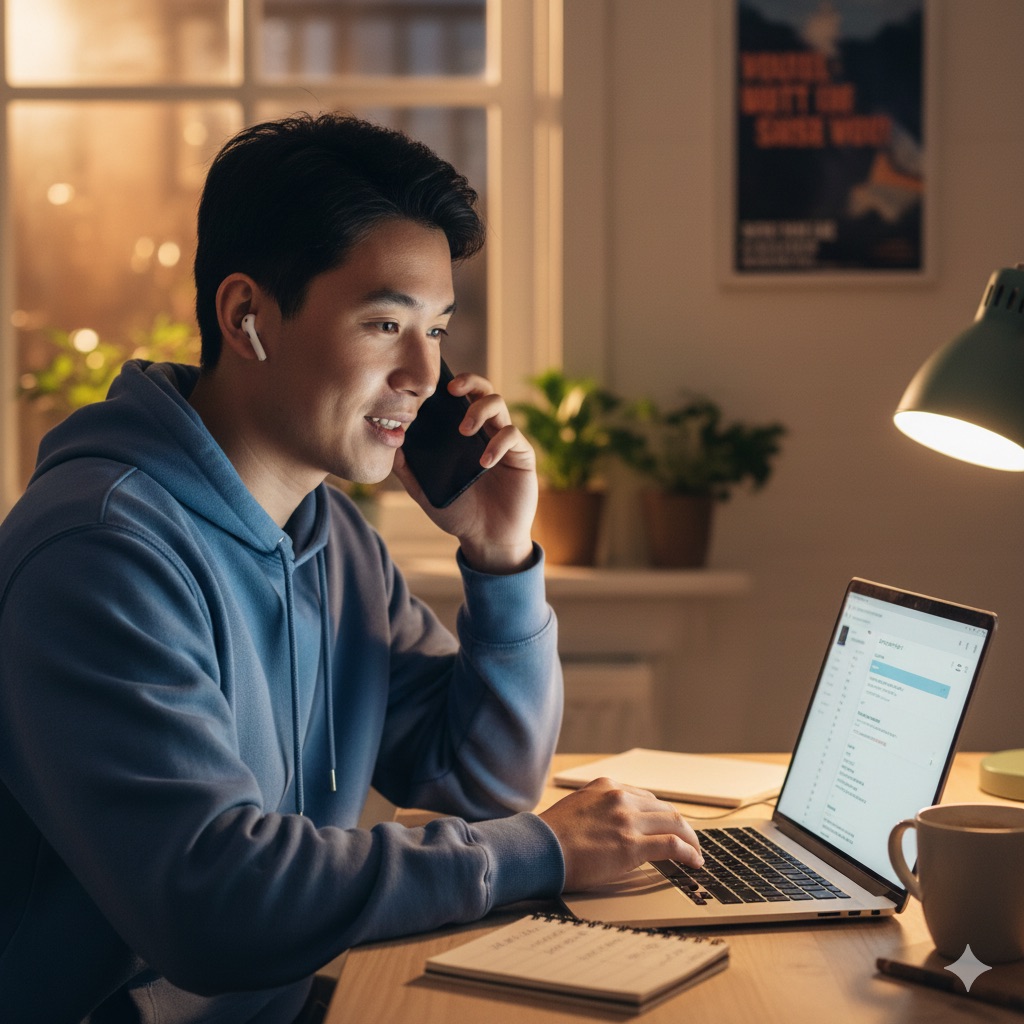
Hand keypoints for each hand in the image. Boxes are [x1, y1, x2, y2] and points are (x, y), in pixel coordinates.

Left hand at [393, 371, 536, 573]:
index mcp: (464, 435)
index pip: (460, 398)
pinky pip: (512, 435)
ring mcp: (505, 441)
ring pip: (499, 404)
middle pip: (483, 390)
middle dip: (469, 382)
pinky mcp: (522, 455)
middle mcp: (485, 431)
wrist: (487, 539)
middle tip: (452, 391)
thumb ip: (408, 470)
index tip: (434, 385)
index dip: (450, 384)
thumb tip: (389, 445)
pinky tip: (483, 462)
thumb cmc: (459, 513)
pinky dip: (497, 443)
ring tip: (464, 431)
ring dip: (480, 410)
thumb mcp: (426, 491)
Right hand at [539, 777, 703, 892]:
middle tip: (689, 839)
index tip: (668, 825)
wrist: (539, 849)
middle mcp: (620, 797)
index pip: (645, 797)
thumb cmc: (551, 836)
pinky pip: (672, 845)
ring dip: (690, 838)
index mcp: (606, 786)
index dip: (661, 814)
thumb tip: (616, 826)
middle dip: (680, 824)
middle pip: (663, 807)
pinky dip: (688, 852)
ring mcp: (627, 820)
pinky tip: (694, 861)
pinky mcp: (632, 845)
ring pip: (674, 822)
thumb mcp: (577, 807)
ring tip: (696, 851)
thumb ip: (600, 809)